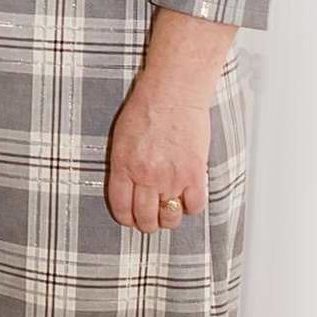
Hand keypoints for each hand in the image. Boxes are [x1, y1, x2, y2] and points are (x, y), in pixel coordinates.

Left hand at [103, 70, 211, 229]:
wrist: (173, 92)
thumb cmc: (147, 107)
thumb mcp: (121, 138)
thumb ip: (124, 165)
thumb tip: (128, 188)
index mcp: (124, 165)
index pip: (121, 206)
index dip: (127, 218)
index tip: (131, 220)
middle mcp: (146, 175)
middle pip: (146, 217)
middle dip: (148, 224)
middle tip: (151, 221)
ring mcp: (171, 177)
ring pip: (170, 215)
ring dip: (169, 218)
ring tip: (170, 212)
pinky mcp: (194, 173)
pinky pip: (194, 206)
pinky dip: (192, 207)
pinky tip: (188, 198)